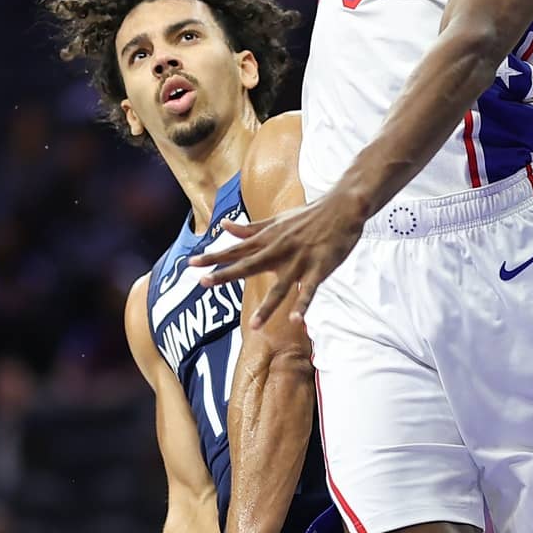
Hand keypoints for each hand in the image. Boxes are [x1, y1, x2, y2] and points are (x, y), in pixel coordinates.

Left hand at [190, 190, 366, 328]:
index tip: (191, 263)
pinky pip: (309, 290)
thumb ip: (250, 228)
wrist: (342, 207)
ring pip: (280, 287)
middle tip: (203, 283)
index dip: (213, 256)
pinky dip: (303, 305)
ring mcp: (299, 260)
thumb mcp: (276, 220)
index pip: (236, 249)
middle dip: (226, 275)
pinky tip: (295, 321)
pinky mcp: (319, 268)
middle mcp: (279, 250)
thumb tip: (224, 227)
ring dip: (268, 307)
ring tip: (255, 326)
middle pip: (249, 265)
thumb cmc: (308, 216)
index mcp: (268, 239)